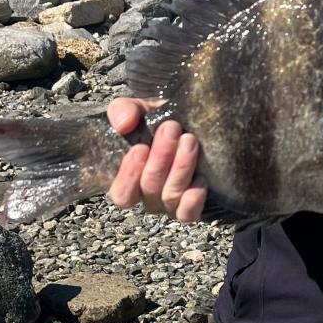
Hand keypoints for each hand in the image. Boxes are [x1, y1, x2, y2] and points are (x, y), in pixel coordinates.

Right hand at [106, 98, 208, 222]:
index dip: (128, 176)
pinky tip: (201, 179)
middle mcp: (148, 196)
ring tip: (189, 140)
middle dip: (161, 158)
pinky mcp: (193, 204)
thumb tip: (124, 123)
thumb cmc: (158, 118)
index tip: (140, 148)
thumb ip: (124, 110)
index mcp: (129, 179)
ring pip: (171, 196)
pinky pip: (189, 213)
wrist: (192, 117)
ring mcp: (171, 202)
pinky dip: (194, 199)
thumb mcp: (139, 108)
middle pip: (149, 188)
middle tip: (171, 128)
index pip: (121, 193)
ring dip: (181, 167)